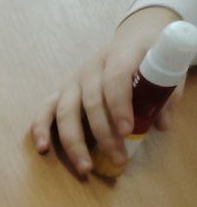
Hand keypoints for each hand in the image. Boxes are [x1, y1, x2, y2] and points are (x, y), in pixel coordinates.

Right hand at [30, 5, 183, 174]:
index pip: (115, 78)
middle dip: (103, 134)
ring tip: (85, 167)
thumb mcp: (165, 68)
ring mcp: (73, 80)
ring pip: (66, 111)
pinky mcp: (61, 92)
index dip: (120, 105)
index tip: (128, 130)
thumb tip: (161, 124)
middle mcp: (92, 67)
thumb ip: (166, 95)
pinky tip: (42, 149)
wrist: (133, 39)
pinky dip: (40, 129)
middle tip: (118, 159)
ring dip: (74, 142)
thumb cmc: (149, 58)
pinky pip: (45, 110)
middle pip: (91, 102)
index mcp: (119, 54)